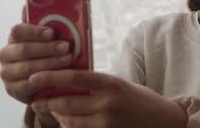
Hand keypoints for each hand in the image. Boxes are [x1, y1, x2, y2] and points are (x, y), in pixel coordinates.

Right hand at [0, 6, 73, 123]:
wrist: (42, 82)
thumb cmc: (46, 55)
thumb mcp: (48, 39)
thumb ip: (46, 24)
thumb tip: (39, 5)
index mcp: (13, 39)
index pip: (17, 31)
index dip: (35, 31)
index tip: (52, 32)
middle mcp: (6, 55)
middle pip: (23, 49)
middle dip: (47, 48)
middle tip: (66, 46)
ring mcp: (7, 74)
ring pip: (27, 68)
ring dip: (49, 64)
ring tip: (67, 59)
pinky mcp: (13, 90)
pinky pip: (28, 85)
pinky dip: (45, 80)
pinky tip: (59, 76)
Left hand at [28, 70, 187, 127]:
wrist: (164, 121)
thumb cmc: (141, 100)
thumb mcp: (120, 84)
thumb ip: (97, 84)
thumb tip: (68, 82)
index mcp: (110, 83)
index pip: (74, 77)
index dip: (51, 77)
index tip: (35, 78)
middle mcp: (107, 103)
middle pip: (66, 103)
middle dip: (48, 102)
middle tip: (37, 101)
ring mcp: (106, 122)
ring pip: (70, 121)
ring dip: (59, 117)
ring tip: (55, 112)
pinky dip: (72, 127)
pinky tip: (70, 122)